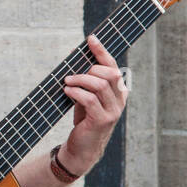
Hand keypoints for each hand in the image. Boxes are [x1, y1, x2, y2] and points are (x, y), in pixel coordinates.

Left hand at [60, 35, 128, 175]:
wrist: (82, 148)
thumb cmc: (83, 119)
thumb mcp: (85, 96)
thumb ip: (84, 79)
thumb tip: (73, 54)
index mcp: (118, 91)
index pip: (113, 66)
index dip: (102, 51)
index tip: (90, 38)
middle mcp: (120, 100)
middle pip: (109, 73)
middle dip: (89, 69)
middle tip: (71, 75)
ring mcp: (113, 111)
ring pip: (99, 84)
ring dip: (80, 80)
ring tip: (67, 82)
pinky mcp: (102, 120)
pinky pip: (90, 99)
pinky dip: (76, 92)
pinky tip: (67, 91)